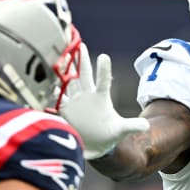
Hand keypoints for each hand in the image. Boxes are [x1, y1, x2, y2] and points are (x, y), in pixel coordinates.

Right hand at [60, 44, 148, 159]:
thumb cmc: (108, 136)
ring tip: (58, 56)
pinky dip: (50, 91)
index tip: (104, 56)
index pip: (103, 81)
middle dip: (81, 60)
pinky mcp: (64, 110)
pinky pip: (56, 98)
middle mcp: (87, 96)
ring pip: (68, 82)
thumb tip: (147, 126)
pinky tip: (43, 80)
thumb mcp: (120, 131)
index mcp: (101, 98)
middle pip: (83, 75)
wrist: (94, 146)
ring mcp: (75, 102)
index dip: (103, 70)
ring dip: (64, 70)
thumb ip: (131, 126)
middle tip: (79, 43)